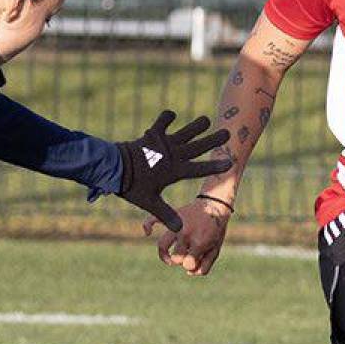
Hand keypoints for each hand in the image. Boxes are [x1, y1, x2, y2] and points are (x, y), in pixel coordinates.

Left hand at [116, 110, 231, 231]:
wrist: (114, 168)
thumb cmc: (132, 187)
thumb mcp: (150, 202)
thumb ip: (166, 214)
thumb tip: (180, 229)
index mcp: (175, 171)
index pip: (199, 170)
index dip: (215, 166)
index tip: (230, 162)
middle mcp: (173, 155)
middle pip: (197, 147)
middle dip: (213, 140)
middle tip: (227, 132)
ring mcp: (163, 144)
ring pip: (185, 132)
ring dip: (196, 126)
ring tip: (206, 120)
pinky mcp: (152, 135)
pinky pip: (162, 123)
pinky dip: (166, 118)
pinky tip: (172, 114)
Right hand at [145, 198, 230, 275]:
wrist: (215, 205)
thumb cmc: (216, 230)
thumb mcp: (215, 249)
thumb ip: (204, 266)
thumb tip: (188, 272)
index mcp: (199, 242)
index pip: (188, 264)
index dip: (191, 265)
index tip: (196, 260)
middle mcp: (185, 233)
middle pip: (176, 257)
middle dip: (182, 260)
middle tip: (188, 256)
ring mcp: (176, 224)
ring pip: (162, 245)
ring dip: (165, 256)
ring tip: (170, 260)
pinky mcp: (171, 215)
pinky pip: (153, 219)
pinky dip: (147, 225)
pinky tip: (148, 232)